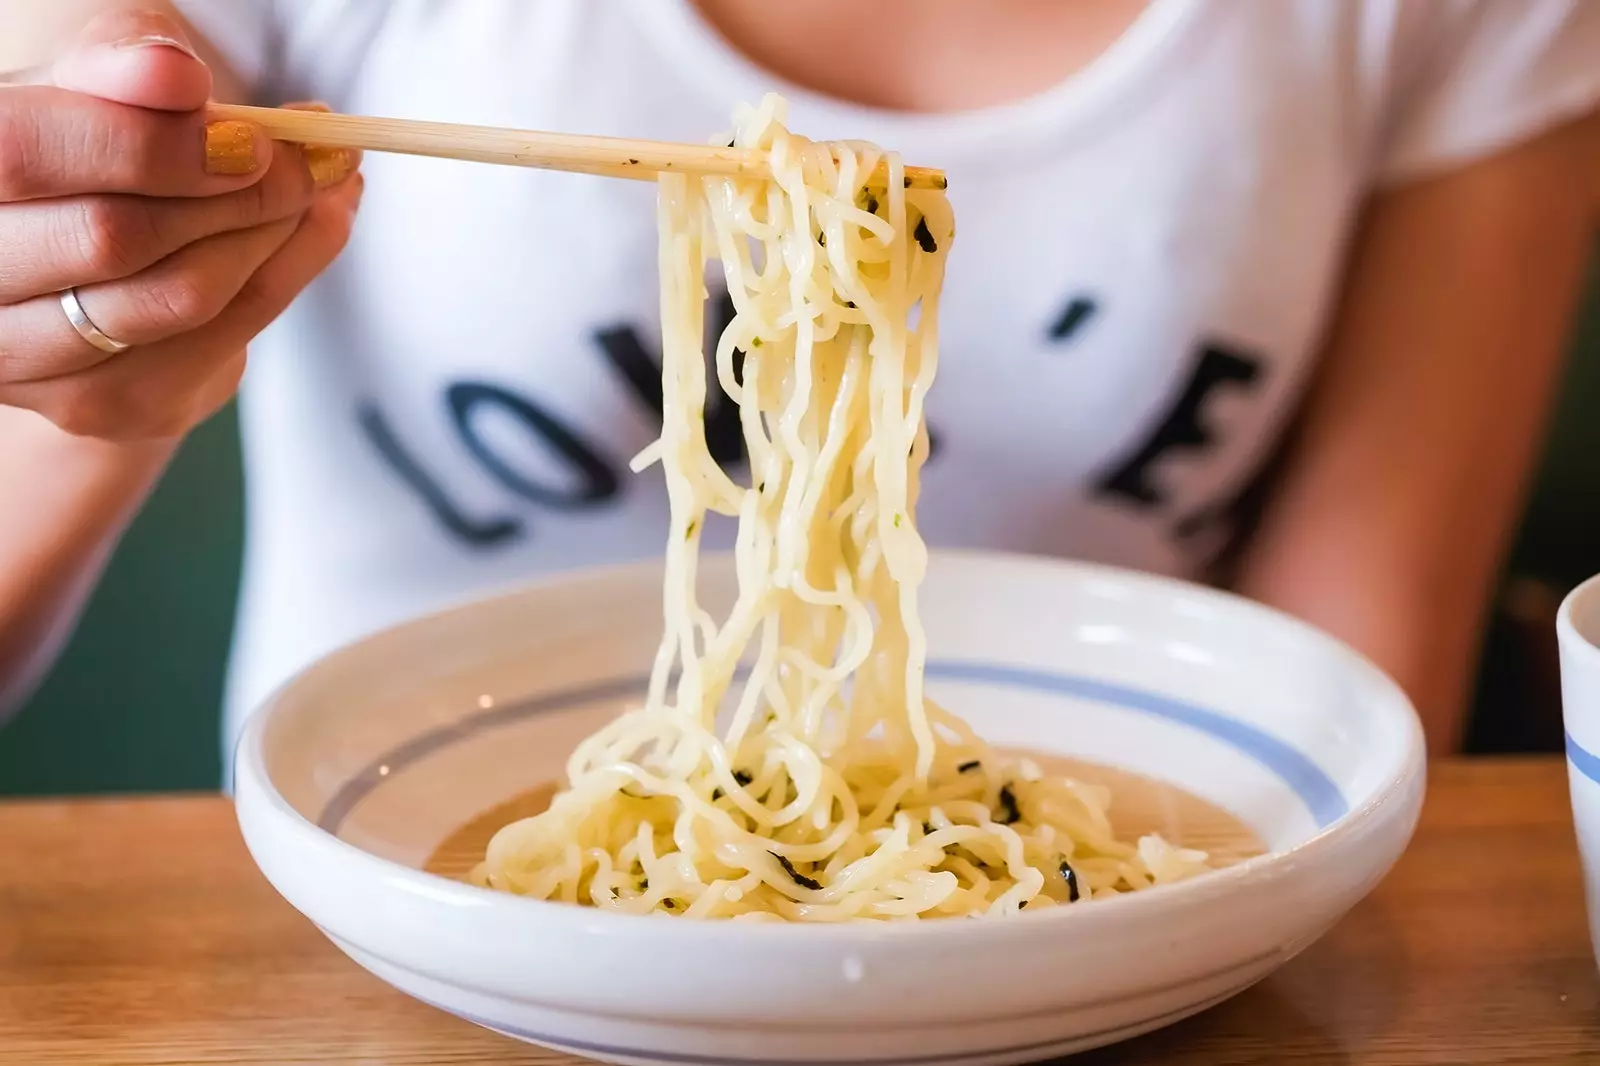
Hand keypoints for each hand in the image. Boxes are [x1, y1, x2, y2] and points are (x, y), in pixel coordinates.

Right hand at [0, 8, 362, 441]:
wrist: (89, 260)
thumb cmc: (89, 151)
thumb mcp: (94, 88)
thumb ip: (122, 67)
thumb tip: (174, 75)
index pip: (29, 153)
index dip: (150, 143)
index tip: (250, 133)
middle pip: (115, 236)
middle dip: (237, 191)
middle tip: (311, 156)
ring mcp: (25, 357)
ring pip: (180, 295)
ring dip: (273, 233)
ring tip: (321, 184)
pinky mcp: (100, 405)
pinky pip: (223, 339)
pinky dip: (291, 272)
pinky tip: (321, 224)